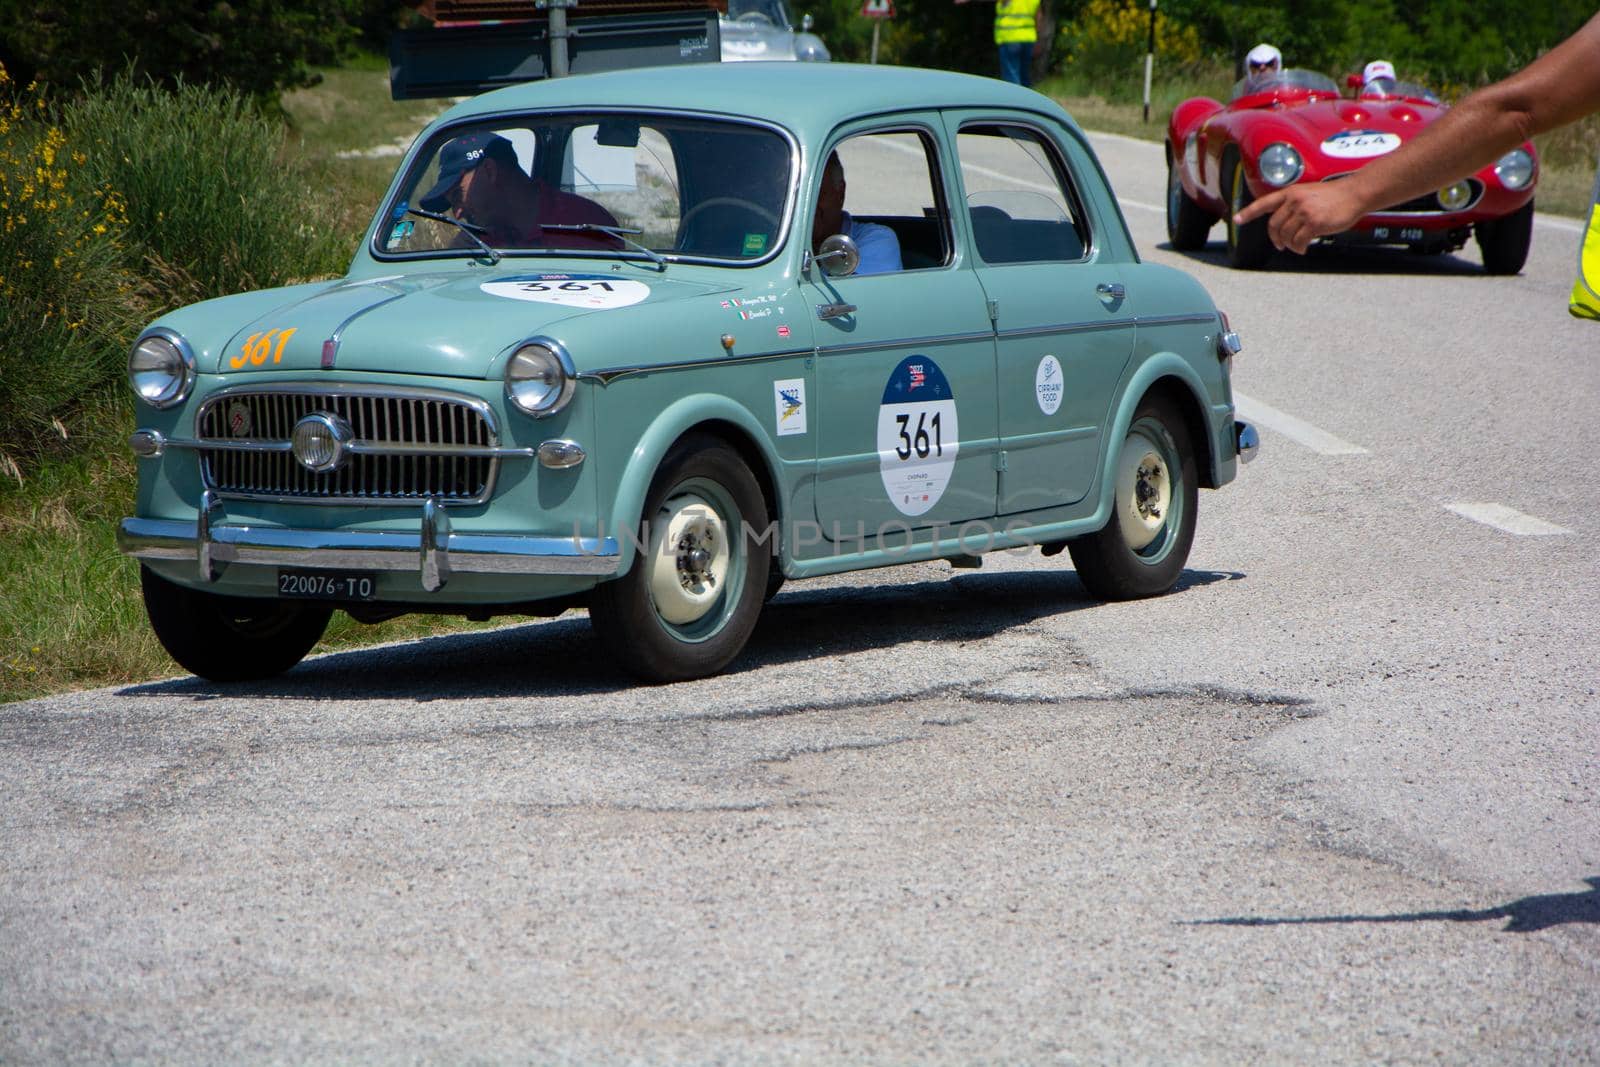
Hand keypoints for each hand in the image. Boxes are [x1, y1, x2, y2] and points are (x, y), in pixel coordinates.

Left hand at [1234, 182, 1368, 253]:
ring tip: (1297, 246)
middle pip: (1274, 226)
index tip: (1236, 219)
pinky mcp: (1314, 222)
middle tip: (1281, 245)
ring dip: (1290, 245)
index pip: (1264, 203)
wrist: (1355, 193)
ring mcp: (1303, 211)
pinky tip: (1304, 248)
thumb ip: (1294, 204)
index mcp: (1290, 192)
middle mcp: (1294, 200)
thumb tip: (1284, 224)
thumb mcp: (1309, 193)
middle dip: (1276, 239)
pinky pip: (1299, 241)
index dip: (1248, 212)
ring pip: (1286, 235)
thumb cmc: (1335, 195)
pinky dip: (1299, 248)